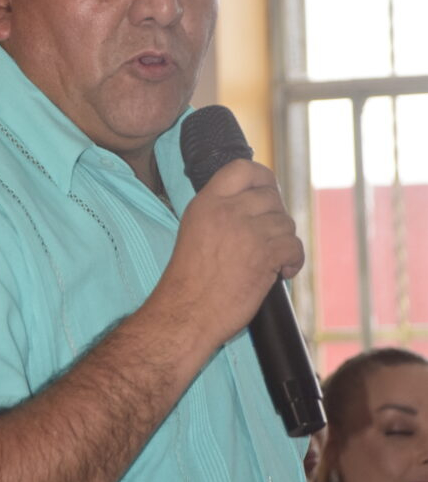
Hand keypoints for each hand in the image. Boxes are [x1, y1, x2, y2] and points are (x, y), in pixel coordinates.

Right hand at [152, 159, 303, 359]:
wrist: (186, 313)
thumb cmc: (189, 281)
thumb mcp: (194, 230)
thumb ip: (219, 211)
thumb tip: (252, 202)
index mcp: (206, 203)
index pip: (242, 168)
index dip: (262, 177)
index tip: (267, 191)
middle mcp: (227, 211)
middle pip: (270, 196)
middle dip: (275, 216)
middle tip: (269, 237)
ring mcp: (247, 232)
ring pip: (285, 222)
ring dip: (284, 241)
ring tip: (272, 259)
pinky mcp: (264, 255)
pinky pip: (294, 246)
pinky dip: (293, 261)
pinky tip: (281, 271)